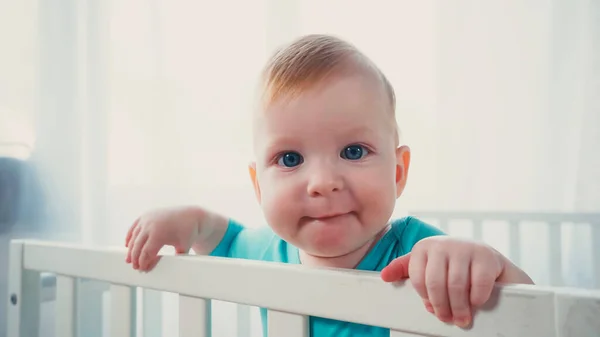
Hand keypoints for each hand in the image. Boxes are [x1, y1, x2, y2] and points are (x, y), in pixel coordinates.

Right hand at [125, 206, 203, 270]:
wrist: (190, 215)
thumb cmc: (188, 232)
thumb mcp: (183, 248)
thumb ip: (174, 259)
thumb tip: (167, 272)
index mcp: (159, 233)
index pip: (146, 251)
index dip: (143, 262)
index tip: (142, 269)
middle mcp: (151, 224)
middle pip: (137, 245)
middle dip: (135, 257)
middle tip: (135, 267)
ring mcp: (147, 218)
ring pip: (134, 236)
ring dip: (131, 248)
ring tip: (129, 259)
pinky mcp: (146, 215)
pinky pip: (134, 227)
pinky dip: (130, 236)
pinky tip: (128, 244)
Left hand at [380, 236, 532, 327]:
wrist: (489, 260)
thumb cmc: (453, 266)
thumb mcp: (427, 265)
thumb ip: (405, 269)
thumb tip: (384, 276)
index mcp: (424, 247)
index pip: (418, 279)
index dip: (426, 299)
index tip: (433, 309)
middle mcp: (443, 243)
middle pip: (436, 284)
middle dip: (442, 307)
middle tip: (449, 319)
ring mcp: (466, 247)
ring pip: (456, 286)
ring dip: (460, 308)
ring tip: (462, 318)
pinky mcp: (486, 256)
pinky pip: (478, 285)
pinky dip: (477, 299)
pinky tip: (476, 303)